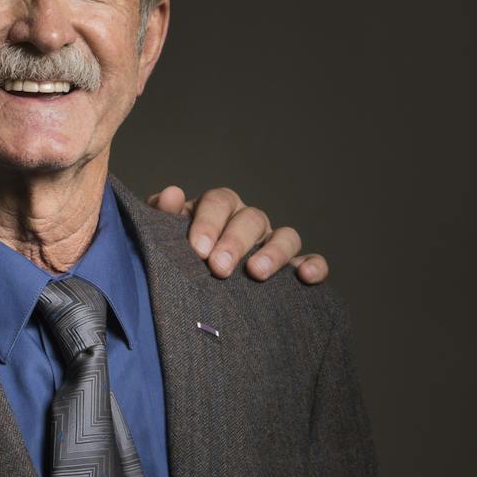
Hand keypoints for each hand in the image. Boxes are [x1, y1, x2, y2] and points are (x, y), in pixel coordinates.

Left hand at [146, 186, 328, 283]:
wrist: (188, 282)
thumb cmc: (176, 250)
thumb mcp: (163, 231)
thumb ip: (162, 213)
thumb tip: (172, 194)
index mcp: (218, 207)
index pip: (218, 202)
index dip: (209, 223)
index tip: (197, 249)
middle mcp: (248, 221)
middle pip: (251, 219)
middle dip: (235, 242)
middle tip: (219, 268)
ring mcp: (272, 242)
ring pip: (286, 236)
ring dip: (274, 252)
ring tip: (256, 273)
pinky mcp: (292, 267)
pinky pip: (310, 260)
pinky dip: (314, 265)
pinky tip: (306, 277)